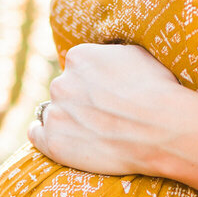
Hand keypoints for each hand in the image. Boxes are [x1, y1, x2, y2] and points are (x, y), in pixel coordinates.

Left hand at [27, 42, 182, 176]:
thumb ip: (110, 54)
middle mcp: (61, 82)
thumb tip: (104, 55)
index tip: (104, 94)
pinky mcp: (54, 142)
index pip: (77, 68)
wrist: (161, 129)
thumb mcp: (137, 54)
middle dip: (79, 101)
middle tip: (102, 116)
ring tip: (87, 131)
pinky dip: (43, 135)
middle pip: (64, 90)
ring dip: (64, 119)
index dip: (91, 83)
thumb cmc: (157, 91)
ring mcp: (55, 113)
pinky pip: (36, 134)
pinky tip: (55, 137)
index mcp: (79, 57)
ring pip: (51, 112)